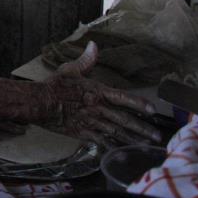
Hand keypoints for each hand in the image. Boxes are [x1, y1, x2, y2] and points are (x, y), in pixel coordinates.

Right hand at [41, 41, 160, 147]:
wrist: (40, 103)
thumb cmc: (54, 85)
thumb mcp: (70, 69)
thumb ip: (86, 60)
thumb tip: (93, 45)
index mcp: (97, 91)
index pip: (123, 98)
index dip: (139, 104)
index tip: (153, 111)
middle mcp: (98, 108)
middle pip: (124, 119)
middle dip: (142, 129)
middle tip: (157, 137)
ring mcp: (92, 122)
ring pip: (116, 133)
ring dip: (132, 139)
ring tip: (146, 146)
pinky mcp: (83, 133)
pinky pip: (102, 141)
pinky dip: (113, 147)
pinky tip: (123, 152)